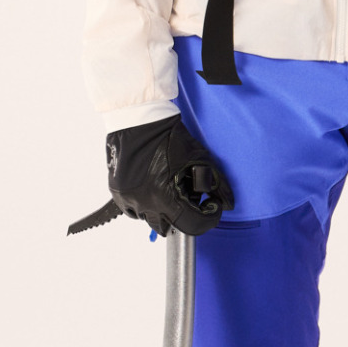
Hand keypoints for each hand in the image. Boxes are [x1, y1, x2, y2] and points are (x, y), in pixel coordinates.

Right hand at [106, 116, 234, 236]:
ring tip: (172, 188)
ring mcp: (128, 199)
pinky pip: (134, 211)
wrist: (139, 120)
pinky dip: (147, 205)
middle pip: (171, 226)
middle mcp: (144, 203)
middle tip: (191, 194)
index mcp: (164, 198)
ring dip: (165, 211)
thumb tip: (229, 204)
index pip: (192, 224)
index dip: (208, 218)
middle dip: (186, 215)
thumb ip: (218, 184)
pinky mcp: (118, 193)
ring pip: (151, 220)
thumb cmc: (170, 137)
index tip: (212, 206)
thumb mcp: (200, 159)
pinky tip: (156, 188)